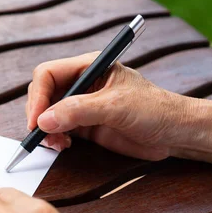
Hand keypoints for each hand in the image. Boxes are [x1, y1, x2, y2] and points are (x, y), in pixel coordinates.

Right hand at [26, 52, 211, 161]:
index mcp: (89, 67)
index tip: (36, 120)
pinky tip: (62, 146)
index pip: (48, 74)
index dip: (38, 96)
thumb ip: (78, 111)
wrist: (175, 134)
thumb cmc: (155, 110)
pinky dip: (53, 138)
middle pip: (43, 93)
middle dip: (39, 114)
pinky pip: (57, 129)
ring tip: (55, 144)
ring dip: (45, 129)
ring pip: (47, 113)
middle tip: (42, 135)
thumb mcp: (116, 107)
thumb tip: (44, 120)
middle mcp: (82, 84)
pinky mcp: (83, 125)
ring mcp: (81, 105)